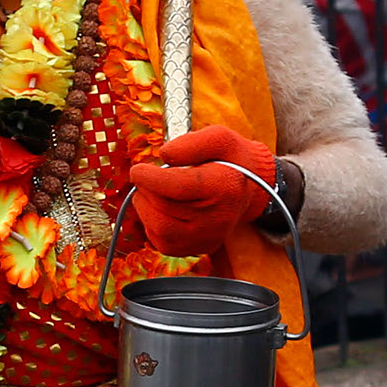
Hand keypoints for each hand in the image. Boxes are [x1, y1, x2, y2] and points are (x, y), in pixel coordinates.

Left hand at [125, 125, 278, 253]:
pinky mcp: (198, 249)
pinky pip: (163, 243)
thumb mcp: (219, 137)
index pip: (178, 187)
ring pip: (160, 230)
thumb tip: (164, 154)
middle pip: (165, 210)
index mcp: (223, 187)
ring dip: (146, 209)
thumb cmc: (231, 160)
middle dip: (146, 192)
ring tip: (150, 193)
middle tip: (145, 178)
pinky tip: (159, 209)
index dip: (150, 178)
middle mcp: (218, 218)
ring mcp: (208, 238)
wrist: (248, 189)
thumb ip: (191, 142)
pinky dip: (152, 225)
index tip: (138, 170)